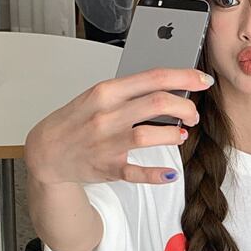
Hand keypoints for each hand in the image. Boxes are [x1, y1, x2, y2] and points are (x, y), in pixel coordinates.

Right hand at [24, 67, 213, 186]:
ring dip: (173, 134)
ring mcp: (107, 143)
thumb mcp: (98, 96)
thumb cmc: (76, 121)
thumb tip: (168, 88)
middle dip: (185, 106)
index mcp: (106, 92)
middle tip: (193, 113)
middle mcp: (107, 116)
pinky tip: (171, 172)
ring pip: (149, 135)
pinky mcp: (108, 168)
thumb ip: (130, 92)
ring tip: (180, 134)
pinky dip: (157, 174)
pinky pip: (138, 172)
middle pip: (158, 103)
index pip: (153, 77)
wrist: (46, 151)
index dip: (184, 77)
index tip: (203, 80)